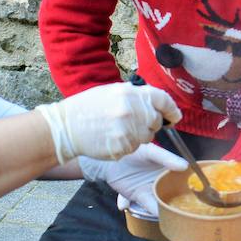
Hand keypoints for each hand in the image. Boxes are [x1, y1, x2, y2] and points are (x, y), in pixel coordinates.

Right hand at [35, 83, 180, 163]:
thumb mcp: (112, 92)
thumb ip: (136, 95)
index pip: (163, 100)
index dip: (172, 109)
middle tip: (132, 122)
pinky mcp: (122, 147)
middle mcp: (132, 111)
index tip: (174, 117)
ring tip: (118, 129)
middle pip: (156, 121)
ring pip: (147, 137)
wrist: (65, 127)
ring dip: (138, 135)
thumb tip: (157, 101)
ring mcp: (127, 130)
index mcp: (131, 93)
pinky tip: (112, 139)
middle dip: (150, 123)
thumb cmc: (87, 108)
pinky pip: (134, 148)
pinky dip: (127, 145)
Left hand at [78, 144, 186, 218]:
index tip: (205, 192)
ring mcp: (152, 189)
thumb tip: (185, 166)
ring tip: (175, 215)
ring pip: (163, 202)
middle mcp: (163, 181)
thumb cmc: (133, 151)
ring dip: (167, 209)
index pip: (185, 177)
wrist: (110, 159)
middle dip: (183, 202)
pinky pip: (148, 205)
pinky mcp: (139, 196)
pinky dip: (152, 210)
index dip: (194, 184)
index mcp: (170, 168)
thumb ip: (166, 158)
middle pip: (176, 193)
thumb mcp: (151, 152)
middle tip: (192, 210)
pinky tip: (153, 213)